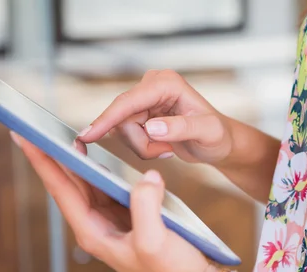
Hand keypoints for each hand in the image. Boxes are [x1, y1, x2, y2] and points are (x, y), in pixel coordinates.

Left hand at [12, 133, 217, 271]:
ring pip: (89, 186)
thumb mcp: (155, 241)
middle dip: (52, 156)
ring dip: (77, 162)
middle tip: (34, 127)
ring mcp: (114, 223)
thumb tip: (147, 176)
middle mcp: (98, 227)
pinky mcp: (132, 219)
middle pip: (69, 184)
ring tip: (61, 137)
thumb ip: (145, 206)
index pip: (61, 189)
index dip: (41, 160)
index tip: (22, 135)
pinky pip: (111, 189)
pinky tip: (101, 159)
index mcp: (93, 233)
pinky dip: (104, 172)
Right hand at [78, 69, 233, 164]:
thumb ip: (181, 129)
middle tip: (165, 153)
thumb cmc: (217, 136)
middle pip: (122, 119)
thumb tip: (151, 128)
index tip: (88, 135)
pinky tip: (163, 148)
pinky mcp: (140, 114)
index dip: (107, 118)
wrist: (218, 144)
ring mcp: (144, 100)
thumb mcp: (207, 133)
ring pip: (122, 130)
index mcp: (167, 83)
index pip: (129, 101)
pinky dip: (144, 148)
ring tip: (167, 150)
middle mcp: (152, 86)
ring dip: (143, 148)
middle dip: (140, 143)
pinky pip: (127, 136)